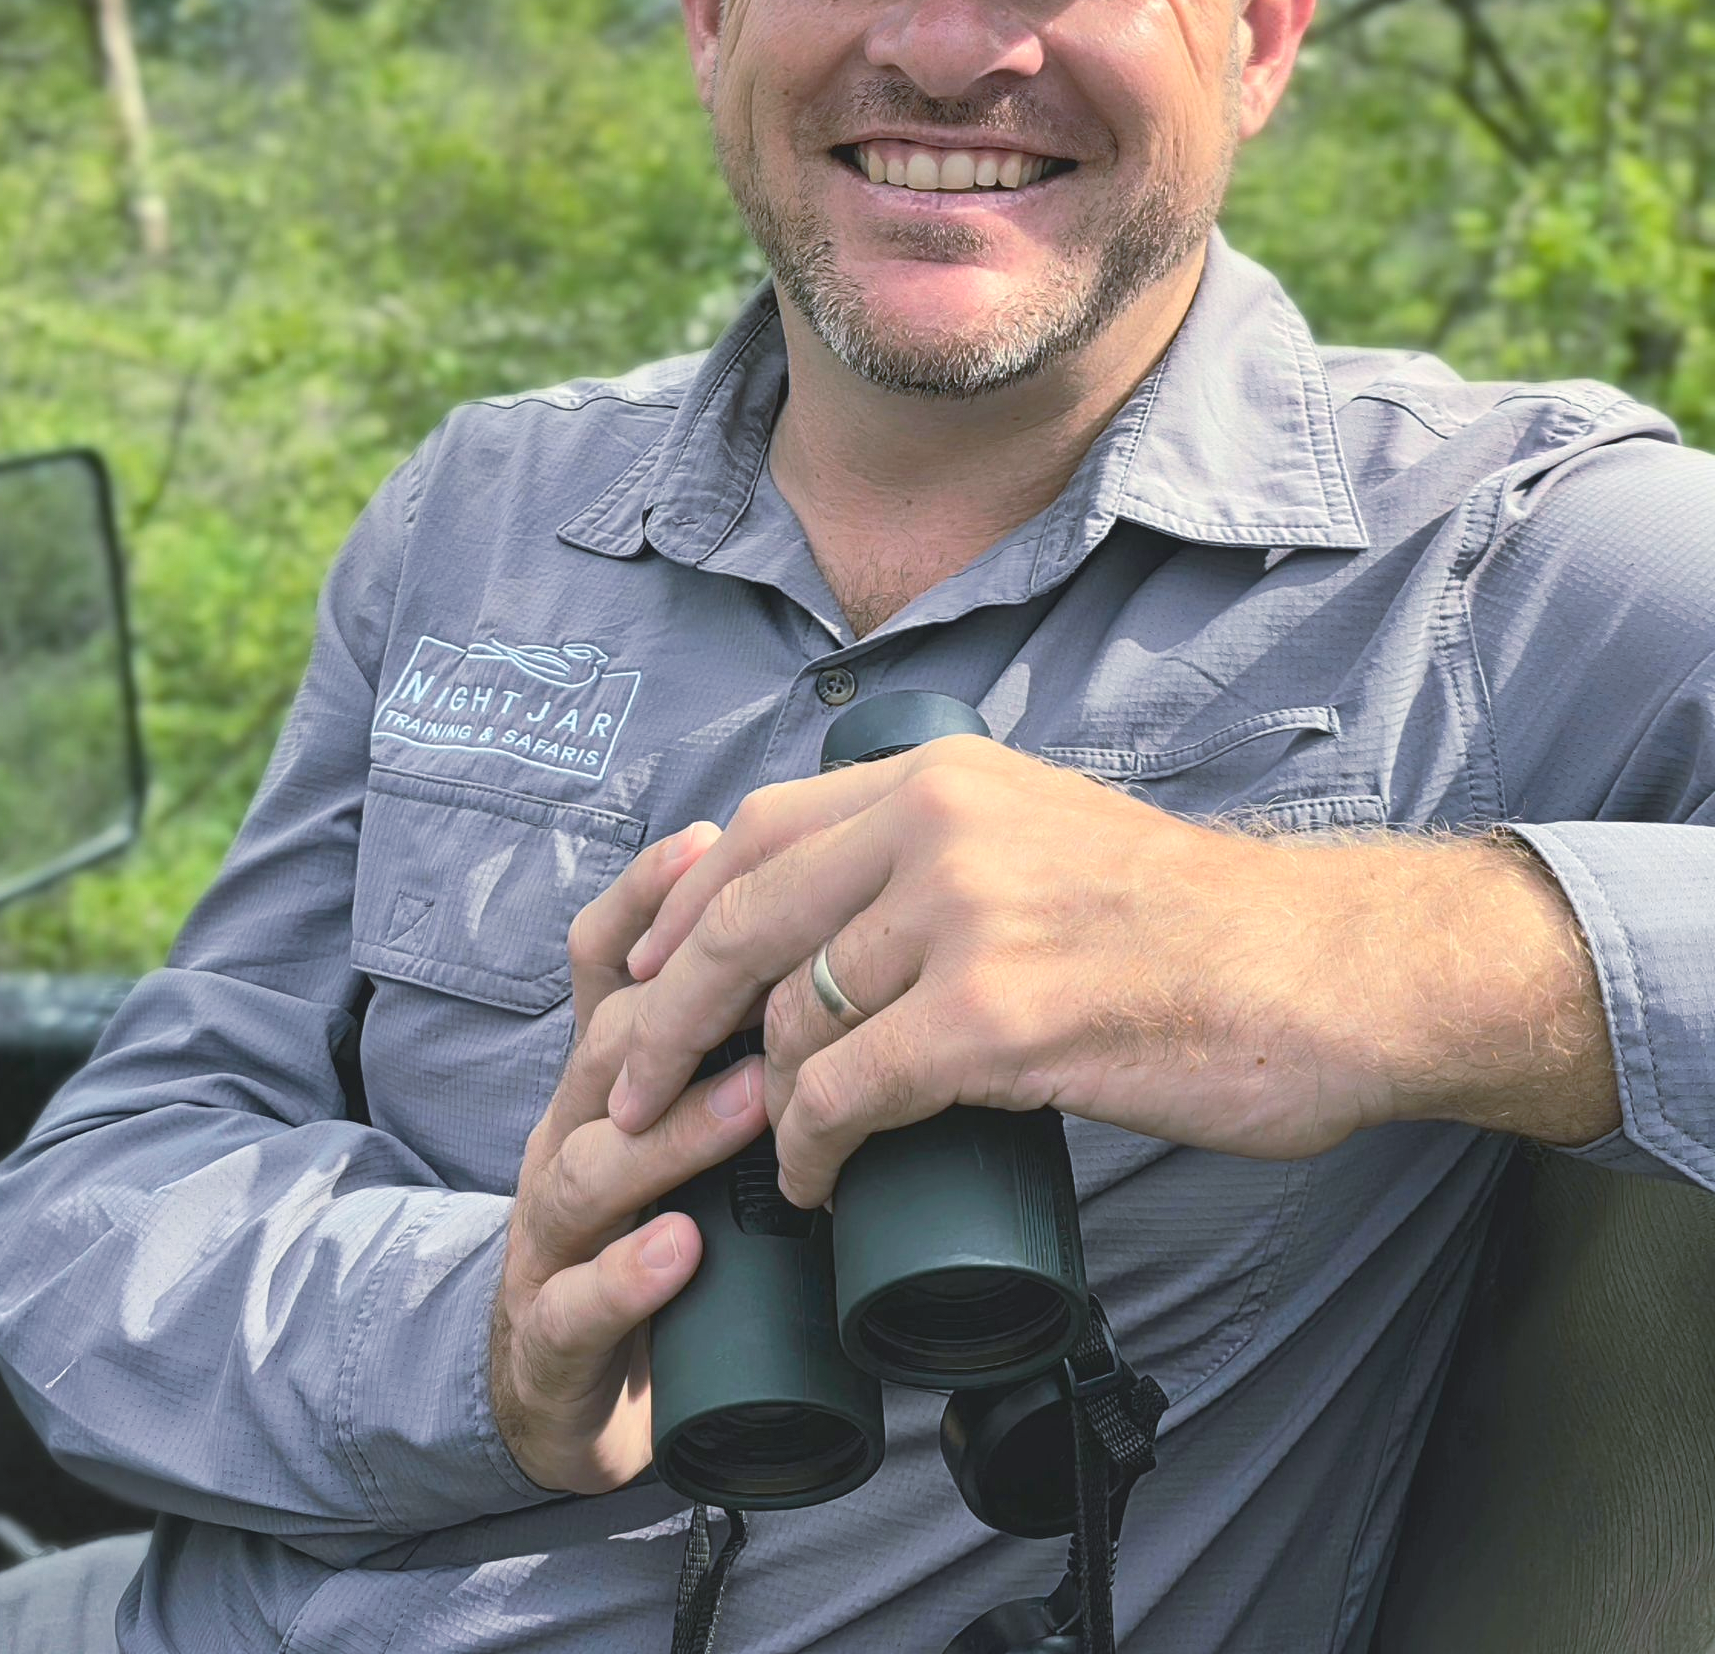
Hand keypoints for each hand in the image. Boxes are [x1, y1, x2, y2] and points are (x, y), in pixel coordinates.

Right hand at [488, 819, 770, 1493]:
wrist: (565, 1400)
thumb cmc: (659, 1238)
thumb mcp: (694, 1131)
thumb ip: (747, 1048)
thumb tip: (857, 950)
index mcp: (603, 1082)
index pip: (605, 967)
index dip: (647, 901)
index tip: (713, 842)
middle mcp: (567, 1138)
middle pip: (608, 1049)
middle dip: (691, 1012)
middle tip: (790, 986)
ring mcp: (548, 1237)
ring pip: (590, 1165)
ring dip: (678, 1131)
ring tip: (759, 1106)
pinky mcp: (548, 1338)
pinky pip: (574, 1303)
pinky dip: (627, 1277)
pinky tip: (681, 1252)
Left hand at [608, 739, 1610, 1207]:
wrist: (1323, 970)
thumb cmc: (1190, 924)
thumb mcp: (1044, 831)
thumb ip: (941, 845)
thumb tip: (834, 921)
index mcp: (941, 774)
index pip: (759, 832)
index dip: (682, 914)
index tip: (641, 980)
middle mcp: (938, 823)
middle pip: (742, 919)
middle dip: (665, 1014)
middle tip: (630, 1089)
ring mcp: (966, 915)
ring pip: (792, 1014)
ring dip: (751, 1099)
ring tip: (751, 1146)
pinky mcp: (998, 1016)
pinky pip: (847, 1089)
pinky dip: (807, 1146)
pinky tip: (811, 1178)